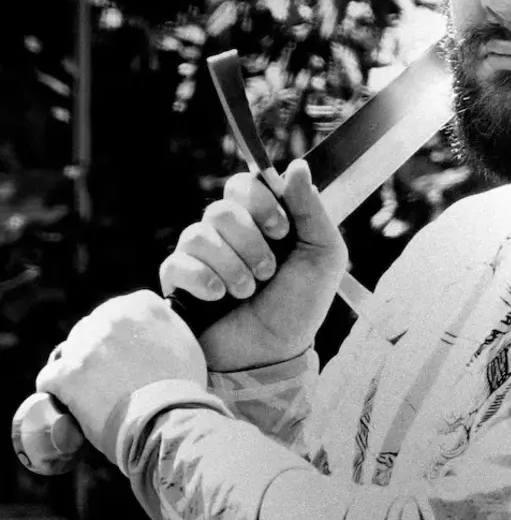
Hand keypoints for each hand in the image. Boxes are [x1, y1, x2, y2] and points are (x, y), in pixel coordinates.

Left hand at [35, 289, 206, 462]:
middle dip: (96, 351)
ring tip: (89, 394)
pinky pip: (48, 378)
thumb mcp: (184, 343)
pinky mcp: (67, 373)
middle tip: (108, 378)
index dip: (119, 336)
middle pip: (90, 329)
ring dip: (77, 370)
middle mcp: (112, 317)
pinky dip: (55, 392)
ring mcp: (87, 344)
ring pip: (69, 352)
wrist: (169, 419)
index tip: (124, 355)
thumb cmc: (182, 387)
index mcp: (142, 305)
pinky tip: (66, 404)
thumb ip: (164, 328)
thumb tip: (151, 330)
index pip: (118, 311)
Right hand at [159, 157, 347, 371]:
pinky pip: (177, 263)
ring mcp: (201, 255)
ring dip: (232, 267)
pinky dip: (204, 280)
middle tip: (269, 271)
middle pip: (221, 209)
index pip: (244, 184)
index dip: (260, 203)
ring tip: (248, 291)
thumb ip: (311, 209)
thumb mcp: (323, 255)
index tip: (282, 231)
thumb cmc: (302, 304)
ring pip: (199, 235)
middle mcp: (228, 232)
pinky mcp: (179, 281)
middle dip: (250, 243)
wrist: (274, 354)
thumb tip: (297, 165)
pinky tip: (219, 297)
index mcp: (262, 219)